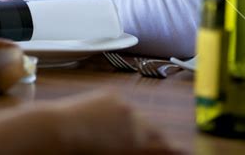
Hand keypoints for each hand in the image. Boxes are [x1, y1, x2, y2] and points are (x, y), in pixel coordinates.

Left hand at [51, 89, 175, 153]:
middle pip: (156, 132)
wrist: (59, 132)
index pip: (168, 147)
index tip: (186, 152)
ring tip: (121, 139)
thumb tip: (146, 148)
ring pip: (140, 119)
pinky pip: (123, 107)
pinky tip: (107, 124)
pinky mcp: (112, 95)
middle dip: (155, 141)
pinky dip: (120, 115)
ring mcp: (125, 106)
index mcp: (140, 143)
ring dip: (136, 128)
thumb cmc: (84, 154)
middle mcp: (137, 122)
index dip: (177, 150)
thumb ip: (138, 152)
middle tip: (150, 148)